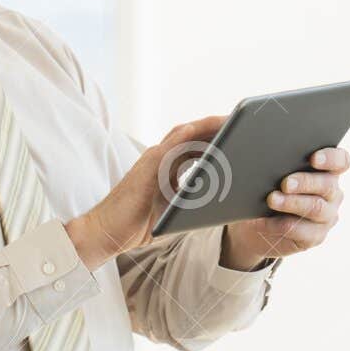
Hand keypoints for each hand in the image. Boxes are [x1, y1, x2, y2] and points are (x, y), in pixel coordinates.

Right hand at [64, 116, 227, 269]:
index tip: (240, 132)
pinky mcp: (145, 169)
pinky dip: (182, 137)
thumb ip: (191, 199)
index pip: (196, 145)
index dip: (218, 137)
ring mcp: (152, 161)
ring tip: (228, 119)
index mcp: (167, 167)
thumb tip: (221, 202)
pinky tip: (197, 130)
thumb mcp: (172, 210)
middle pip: (193, 135)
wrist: (106, 231)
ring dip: (205, 125)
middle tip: (243, 120)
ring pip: (182, 135)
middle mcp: (160, 159)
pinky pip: (166, 147)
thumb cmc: (136, 224)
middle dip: (218, 127)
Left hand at [219, 147, 349, 270]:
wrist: (255, 226)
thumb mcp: (273, 176)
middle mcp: (332, 193)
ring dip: (292, 203)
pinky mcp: (315, 236)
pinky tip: (264, 222)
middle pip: (327, 185)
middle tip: (285, 183)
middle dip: (305, 182)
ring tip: (272, 199)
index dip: (331, 158)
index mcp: (328, 171)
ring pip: (315, 208)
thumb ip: (280, 167)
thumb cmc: (266, 192)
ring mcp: (326, 216)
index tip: (313, 158)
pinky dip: (280, 224)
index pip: (340, 161)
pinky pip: (302, 230)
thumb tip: (268, 161)